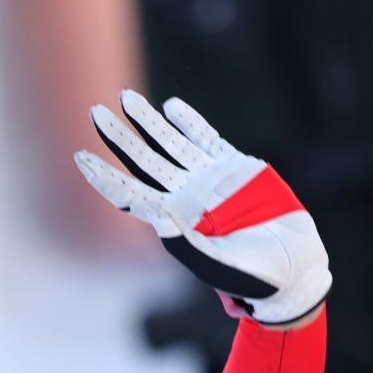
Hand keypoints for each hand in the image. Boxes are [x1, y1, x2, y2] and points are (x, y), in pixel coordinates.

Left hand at [73, 90, 330, 325]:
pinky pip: (206, 138)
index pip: (128, 193)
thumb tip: (157, 218)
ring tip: (125, 97)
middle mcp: (183, 196)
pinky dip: (189, 122)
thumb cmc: (250, 275)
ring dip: (147, 121)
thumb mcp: (215, 265)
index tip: (80, 156)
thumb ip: (186, 245)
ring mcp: (207, 179)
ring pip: (169, 143)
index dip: (103, 175)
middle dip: (118, 137)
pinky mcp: (234, 167)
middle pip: (142, 160)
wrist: (292, 266)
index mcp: (171, 220)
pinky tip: (170, 107)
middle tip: (95, 112)